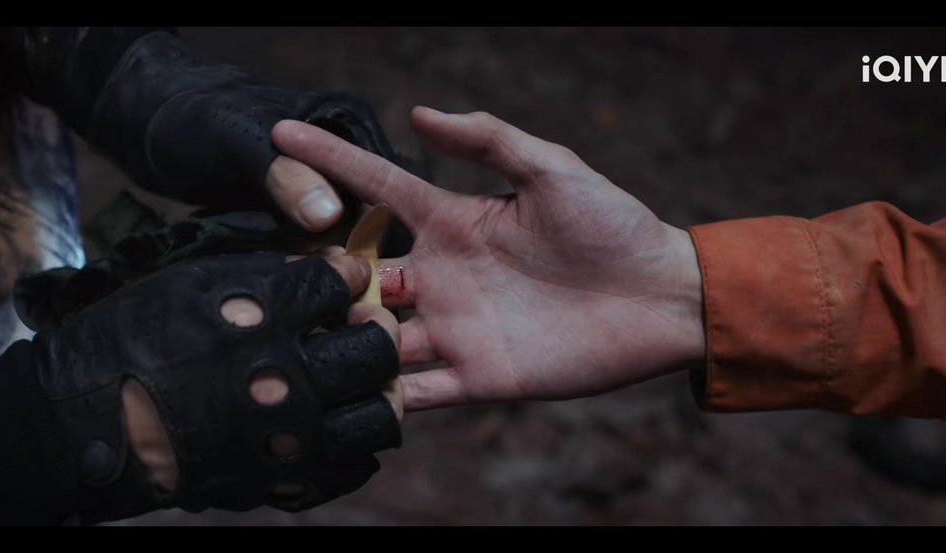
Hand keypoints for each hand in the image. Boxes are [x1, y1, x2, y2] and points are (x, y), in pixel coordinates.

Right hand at [36, 251, 401, 520]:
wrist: (84, 422)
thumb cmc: (131, 340)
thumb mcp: (191, 283)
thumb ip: (264, 274)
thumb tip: (324, 270)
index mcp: (261, 320)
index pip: (340, 285)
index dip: (345, 274)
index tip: (342, 276)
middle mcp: (284, 380)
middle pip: (377, 350)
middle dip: (377, 329)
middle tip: (364, 324)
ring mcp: (286, 439)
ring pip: (380, 414)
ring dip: (379, 390)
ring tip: (360, 379)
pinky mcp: (280, 482)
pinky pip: (352, 467)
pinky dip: (354, 444)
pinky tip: (335, 422)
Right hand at [273, 107, 706, 410]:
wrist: (662, 299)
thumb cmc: (614, 226)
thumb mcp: (552, 170)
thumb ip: (489, 141)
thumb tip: (419, 113)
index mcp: (455, 223)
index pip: (379, 190)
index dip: (332, 162)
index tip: (284, 137)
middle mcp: (444, 276)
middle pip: (362, 274)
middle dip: (323, 271)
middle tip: (290, 271)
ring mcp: (457, 328)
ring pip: (378, 335)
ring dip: (343, 335)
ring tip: (304, 333)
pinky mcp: (480, 375)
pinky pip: (421, 391)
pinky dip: (385, 397)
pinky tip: (347, 397)